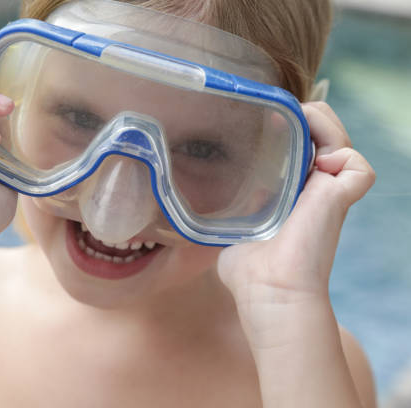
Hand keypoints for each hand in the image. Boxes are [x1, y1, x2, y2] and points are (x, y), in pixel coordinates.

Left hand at [217, 101, 375, 344]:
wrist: (267, 289)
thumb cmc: (248, 268)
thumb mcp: (232, 226)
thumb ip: (227, 209)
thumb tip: (202, 197)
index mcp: (291, 191)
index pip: (300, 146)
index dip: (288, 128)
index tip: (262, 119)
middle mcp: (313, 188)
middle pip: (322, 135)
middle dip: (305, 118)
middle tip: (278, 119)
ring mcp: (330, 192)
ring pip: (341, 140)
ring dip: (321, 125)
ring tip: (296, 125)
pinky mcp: (341, 197)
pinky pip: (358, 165)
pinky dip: (343, 154)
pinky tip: (317, 162)